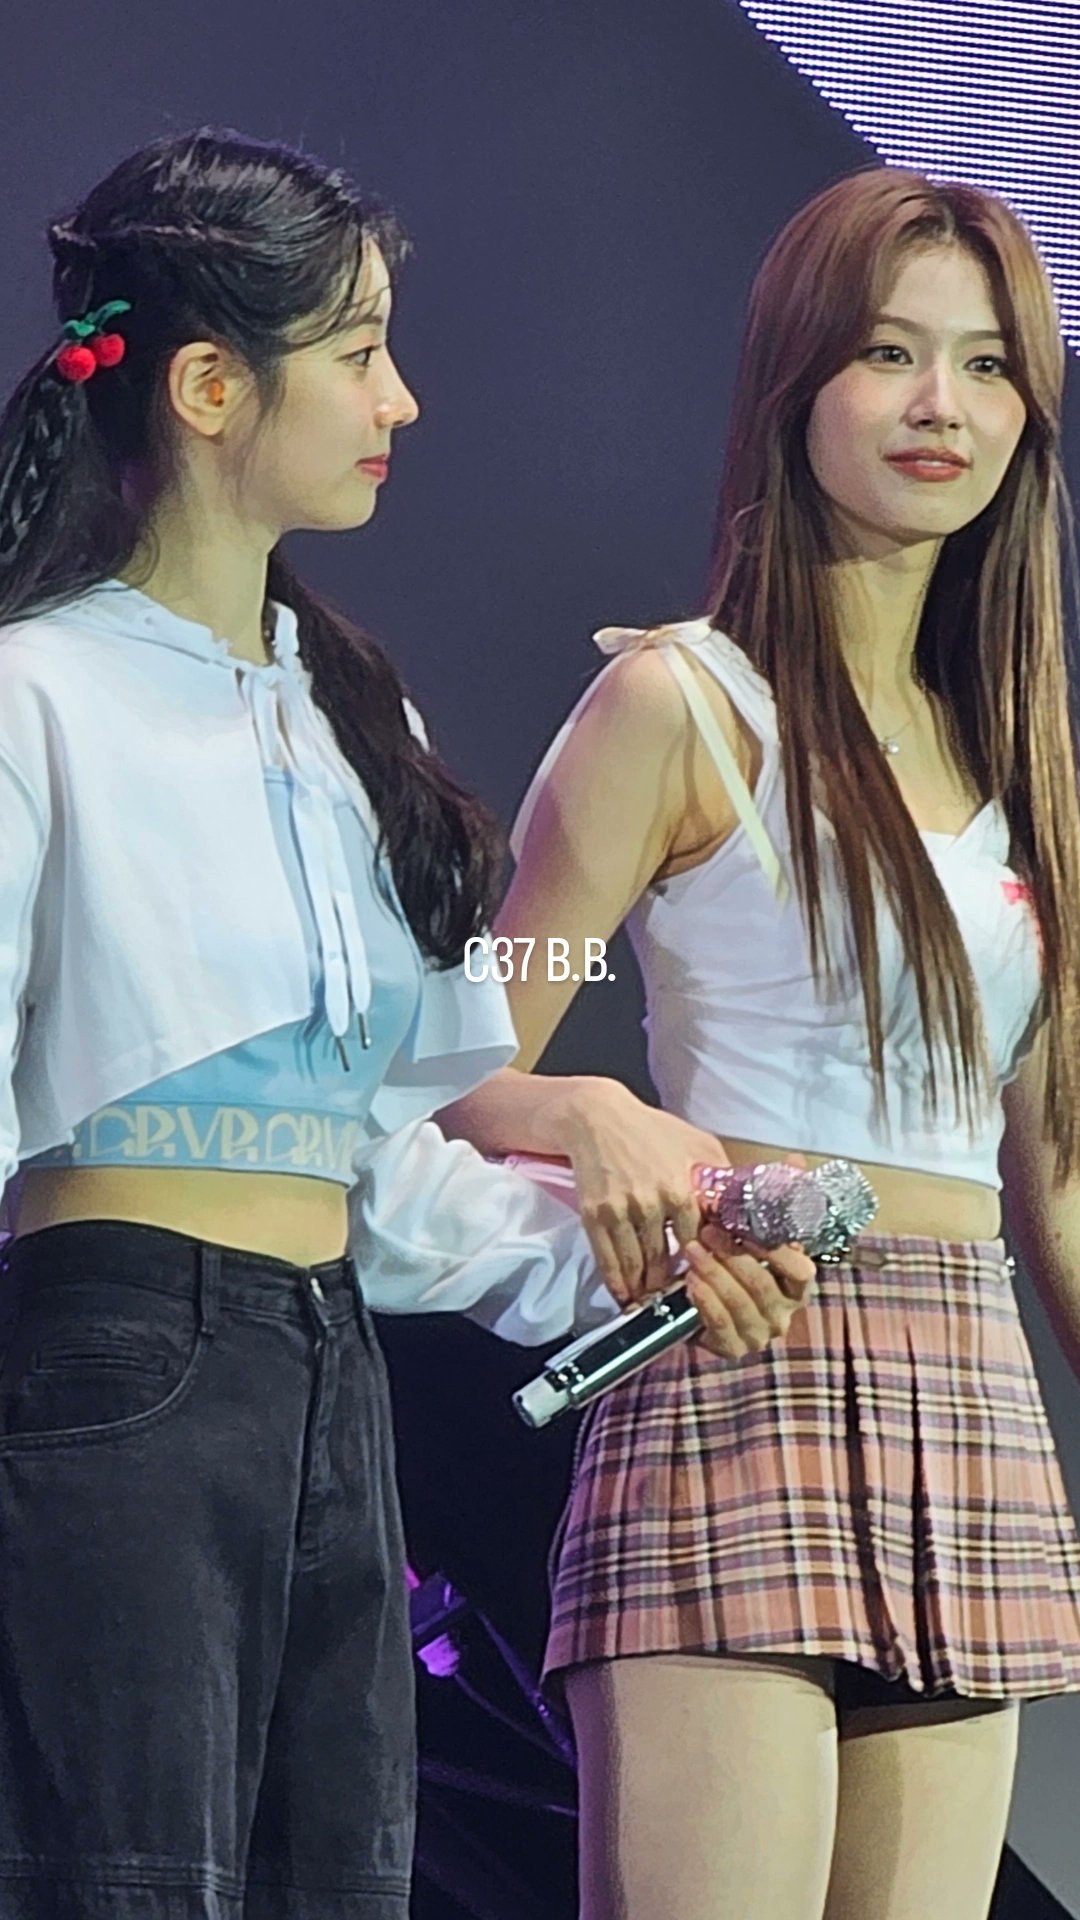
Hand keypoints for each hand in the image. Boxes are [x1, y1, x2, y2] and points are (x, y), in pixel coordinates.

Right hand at [554, 1079, 803, 1308]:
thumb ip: (720, 1176)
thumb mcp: (697, 1143)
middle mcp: (651, 1204)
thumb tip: (745, 1203)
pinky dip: (616, 1282)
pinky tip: (624, 1294)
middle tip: (680, 1303)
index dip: (704, 1266)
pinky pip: (606, 1258)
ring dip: (644, 1290)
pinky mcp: (594, 1215)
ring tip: (652, 1304)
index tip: (709, 1283)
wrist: (597, 1118)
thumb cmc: (652, 1129)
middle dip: (672, 1286)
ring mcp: (620, 1211)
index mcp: (682, 1189)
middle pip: (664, 1262)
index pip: (698, 1244)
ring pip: (635, 1266)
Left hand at [681, 1222, 816, 1358]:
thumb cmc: (725, 1269)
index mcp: (794, 1289)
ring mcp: (759, 1334)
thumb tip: (730, 1197)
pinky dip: (705, 1299)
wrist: (694, 1310)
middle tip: (708, 1231)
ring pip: (739, 1302)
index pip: (801, 1272)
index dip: (778, 1251)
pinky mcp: (734, 1348)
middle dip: (733, 1254)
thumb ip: (747, 1228)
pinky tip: (691, 1280)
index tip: (748, 1226)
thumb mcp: (740, 1247)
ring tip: (692, 1250)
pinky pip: (720, 1323)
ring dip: (713, 1272)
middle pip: (762, 1284)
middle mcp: (782, 1315)